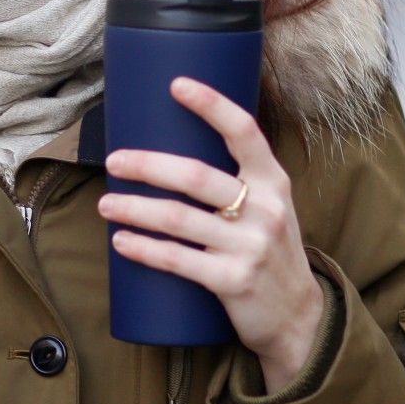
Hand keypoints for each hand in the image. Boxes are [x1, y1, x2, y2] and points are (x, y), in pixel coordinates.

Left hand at [98, 76, 323, 392]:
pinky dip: (144, 249)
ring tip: (106, 204)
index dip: (211, 105)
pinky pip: (178, 259)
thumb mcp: (267, 207)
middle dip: (147, 165)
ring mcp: (251, 247)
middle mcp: (265, 209)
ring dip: (134, 208)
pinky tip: (121, 241)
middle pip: (196, 175)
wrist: (299, 318)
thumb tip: (172, 146)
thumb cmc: (268, 249)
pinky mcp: (234, 282)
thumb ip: (234, 179)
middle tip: (114, 161)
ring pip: (179, 218)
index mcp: (273, 181)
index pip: (244, 131)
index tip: (177, 84)